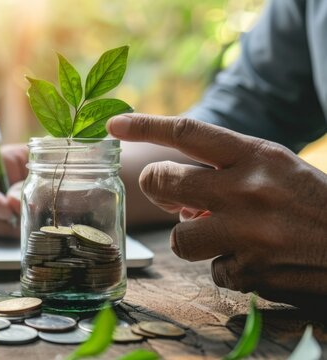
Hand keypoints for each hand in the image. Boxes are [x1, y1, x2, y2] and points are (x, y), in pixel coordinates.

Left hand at [108, 113, 326, 306]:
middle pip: (162, 182)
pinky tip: (257, 262)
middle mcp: (248, 190)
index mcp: (257, 156)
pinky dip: (229, 269)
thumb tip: (176, 196)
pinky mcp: (252, 272)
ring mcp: (248, 233)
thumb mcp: (279, 170)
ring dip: (195, 238)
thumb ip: (227, 173)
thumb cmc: (316, 205)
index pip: (188, 132)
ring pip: (178, 236)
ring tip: (228, 235)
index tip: (113, 124)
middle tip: (178, 198)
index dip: (145, 126)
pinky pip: (213, 272)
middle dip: (160, 190)